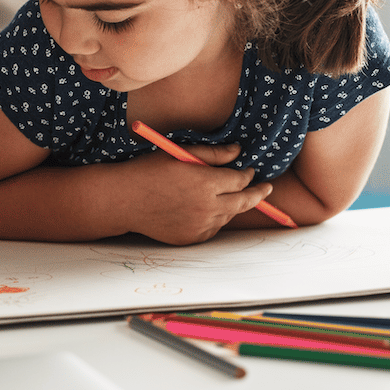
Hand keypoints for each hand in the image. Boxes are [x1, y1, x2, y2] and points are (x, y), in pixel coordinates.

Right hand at [117, 143, 271, 244]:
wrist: (123, 200)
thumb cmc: (149, 171)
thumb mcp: (180, 153)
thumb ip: (213, 154)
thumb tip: (237, 152)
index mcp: (206, 183)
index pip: (240, 180)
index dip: (247, 174)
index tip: (249, 171)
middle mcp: (207, 207)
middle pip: (244, 202)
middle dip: (258, 194)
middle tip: (266, 189)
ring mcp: (200, 226)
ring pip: (228, 216)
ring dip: (233, 205)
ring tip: (231, 196)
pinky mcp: (191, 238)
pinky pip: (213, 228)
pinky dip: (215, 218)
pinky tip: (207, 209)